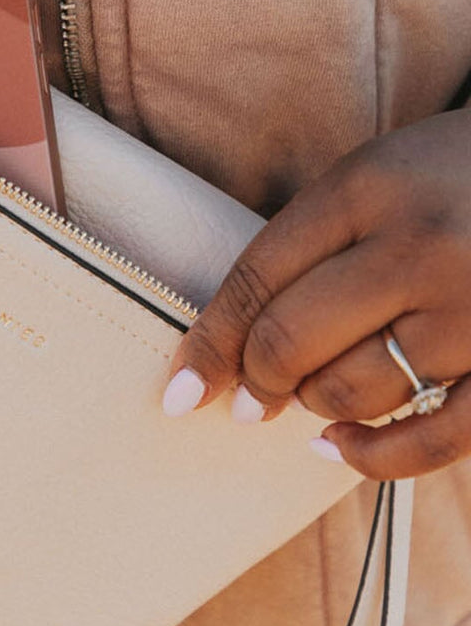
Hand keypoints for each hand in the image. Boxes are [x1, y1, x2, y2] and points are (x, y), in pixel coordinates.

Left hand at [163, 110, 470, 479]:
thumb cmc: (464, 169)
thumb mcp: (382, 169)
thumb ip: (320, 236)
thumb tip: (243, 334)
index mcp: (370, 185)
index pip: (259, 275)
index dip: (210, 341)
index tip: (182, 389)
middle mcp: (418, 246)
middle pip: (292, 340)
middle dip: (257, 381)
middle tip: (252, 395)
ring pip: (353, 390)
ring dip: (317, 404)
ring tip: (317, 390)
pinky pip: (435, 438)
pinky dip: (375, 456)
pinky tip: (338, 449)